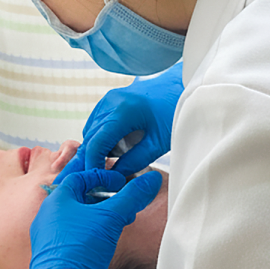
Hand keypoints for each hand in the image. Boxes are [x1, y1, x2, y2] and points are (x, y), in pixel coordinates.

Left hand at [29, 168, 161, 268]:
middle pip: (78, 196)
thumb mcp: (111, 217)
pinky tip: (105, 240)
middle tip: (122, 201)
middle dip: (103, 197)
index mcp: (56, 199)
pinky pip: (72, 234)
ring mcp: (48, 236)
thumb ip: (131, 197)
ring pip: (76, 216)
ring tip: (119, 221)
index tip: (120, 182)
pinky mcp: (52, 254)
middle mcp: (47, 215)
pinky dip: (90, 231)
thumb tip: (151, 179)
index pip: (79, 176)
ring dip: (98, 215)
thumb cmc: (80, 248)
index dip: (102, 176)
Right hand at [56, 62, 182, 181]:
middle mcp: (110, 102)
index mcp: (122, 112)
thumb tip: (114, 175)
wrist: (180, 87)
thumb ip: (134, 161)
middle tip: (100, 179)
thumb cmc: (174, 112)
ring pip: (90, 130)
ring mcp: (108, 99)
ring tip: (109, 164)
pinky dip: (100, 137)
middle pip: (89, 138)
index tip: (96, 181)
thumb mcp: (157, 143)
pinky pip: (96, 122)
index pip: (95, 143)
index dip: (92, 164)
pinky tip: (114, 148)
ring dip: (95, 148)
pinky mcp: (110, 99)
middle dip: (91, 159)